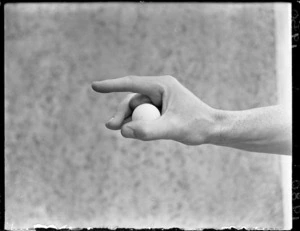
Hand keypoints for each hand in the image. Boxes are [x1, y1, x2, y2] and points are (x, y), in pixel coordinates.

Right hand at [91, 75, 217, 144]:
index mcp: (162, 85)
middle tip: (111, 127)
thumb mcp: (173, 129)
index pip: (131, 83)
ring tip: (123, 132)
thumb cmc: (197, 126)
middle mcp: (159, 89)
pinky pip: (143, 115)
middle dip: (121, 112)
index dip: (111, 85)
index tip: (94, 86)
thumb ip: (148, 131)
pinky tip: (135, 132)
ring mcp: (160, 99)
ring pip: (136, 108)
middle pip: (132, 99)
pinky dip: (138, 123)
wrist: (212, 128)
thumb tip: (123, 131)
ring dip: (128, 119)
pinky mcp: (161, 109)